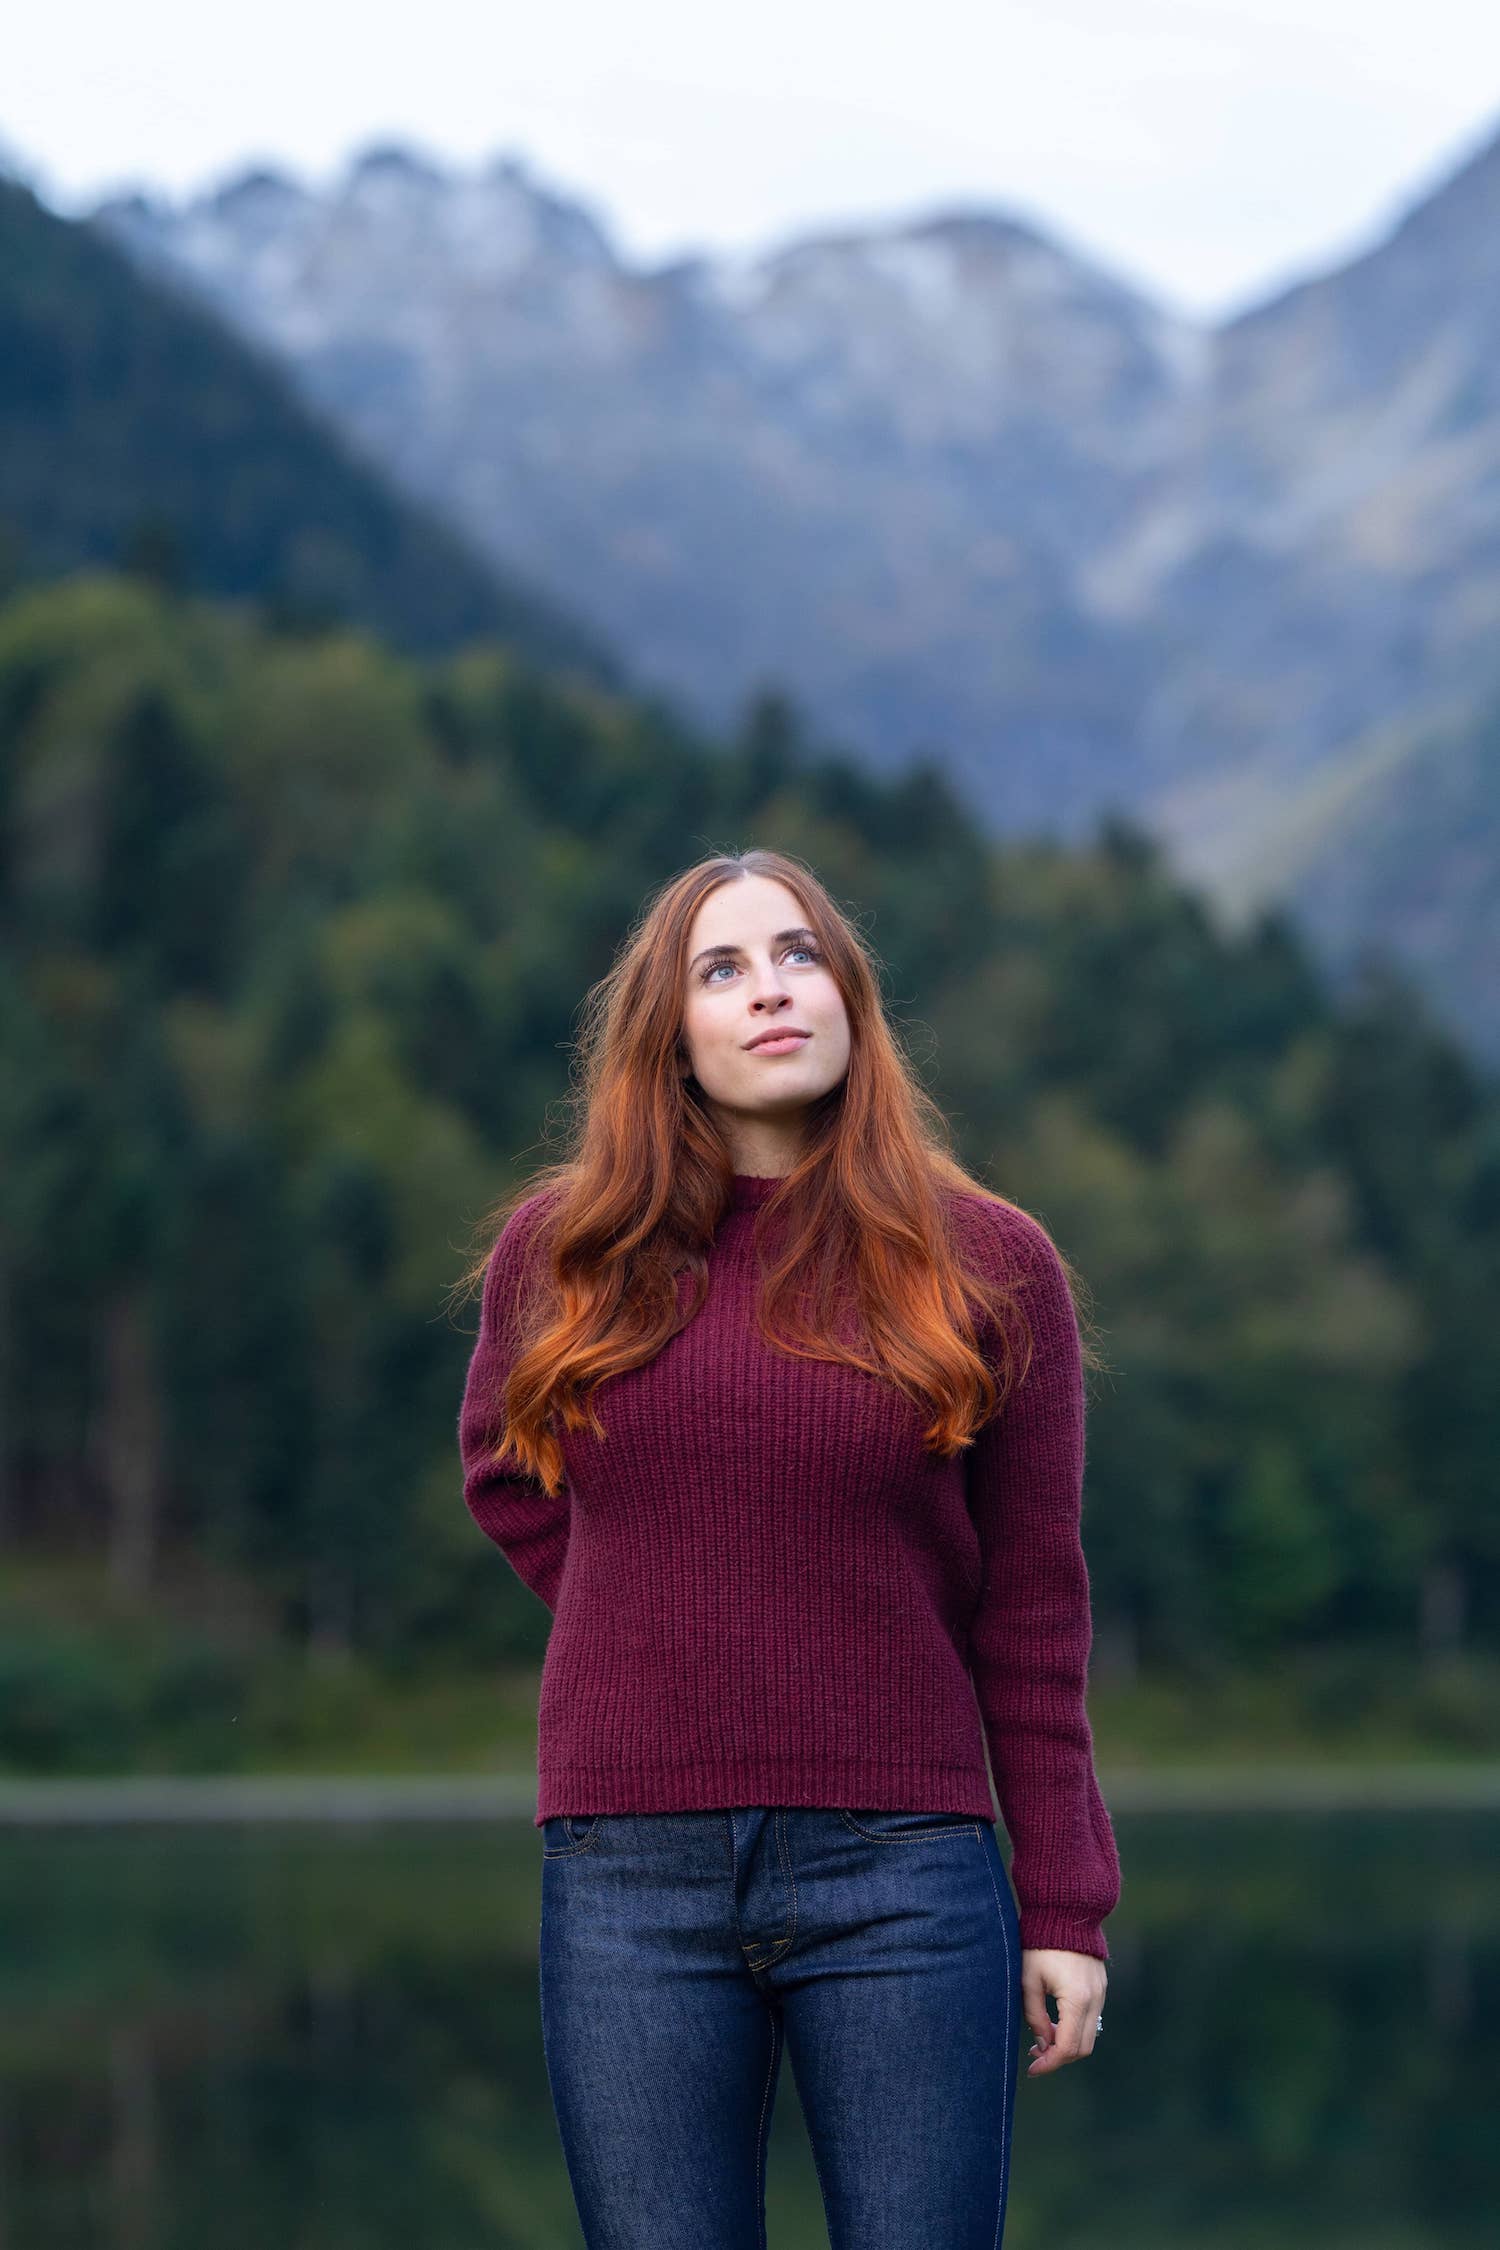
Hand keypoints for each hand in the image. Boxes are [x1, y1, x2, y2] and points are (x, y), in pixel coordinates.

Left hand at [1023, 1948, 1105, 2075]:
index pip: (1068, 2047)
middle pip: (1082, 2048)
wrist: (1065, 1912)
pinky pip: (1091, 2019)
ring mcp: (1101, 1993)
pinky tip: (1054, 2024)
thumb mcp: (1029, 1981)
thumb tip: (1042, 2044)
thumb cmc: (1040, 1945)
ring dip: (1067, 2044)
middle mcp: (1095, 2000)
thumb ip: (1034, 2016)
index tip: (1032, 2069)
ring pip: (1089, 2035)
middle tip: (1034, 2057)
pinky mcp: (1100, 1987)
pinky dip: (1074, 2029)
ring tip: (1042, 2041)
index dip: (1049, 2063)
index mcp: (1077, 1999)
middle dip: (1058, 2057)